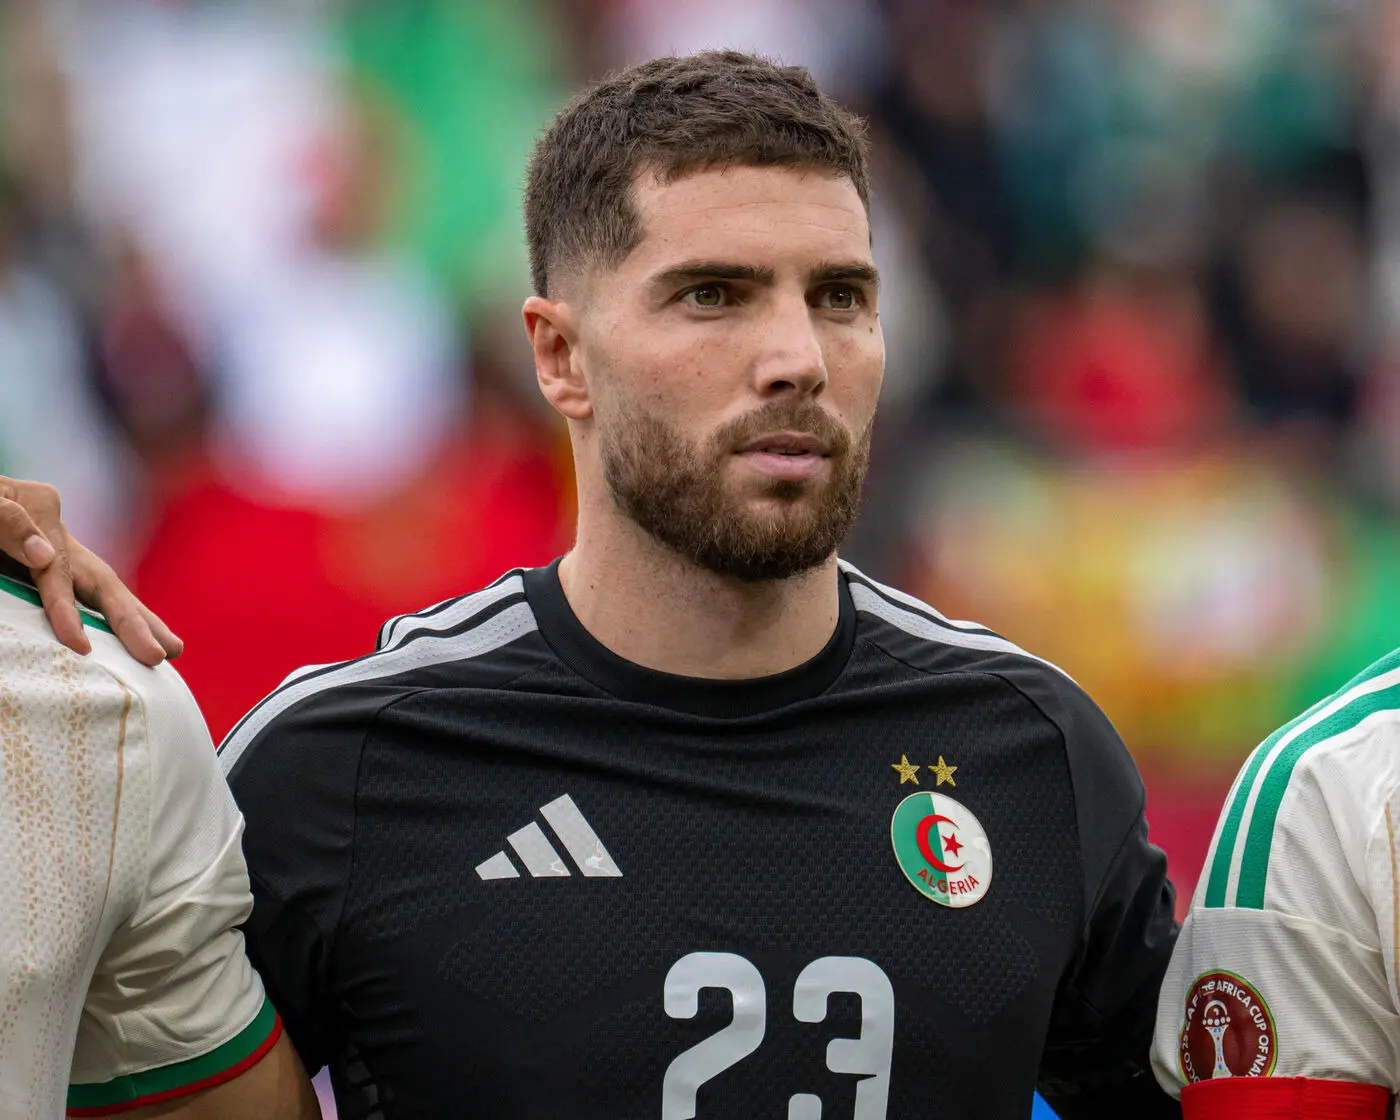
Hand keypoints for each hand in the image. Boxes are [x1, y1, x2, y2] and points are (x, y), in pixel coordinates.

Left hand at [0, 476, 181, 665]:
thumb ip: (4, 519)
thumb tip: (44, 556)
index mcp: (36, 505)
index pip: (55, 562)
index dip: (65, 605)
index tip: (78, 644)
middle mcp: (55, 528)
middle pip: (101, 577)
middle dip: (134, 619)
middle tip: (162, 655)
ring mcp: (55, 546)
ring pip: (103, 587)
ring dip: (137, 622)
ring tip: (172, 651)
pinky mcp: (42, 565)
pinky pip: (84, 593)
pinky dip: (112, 618)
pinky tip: (136, 639)